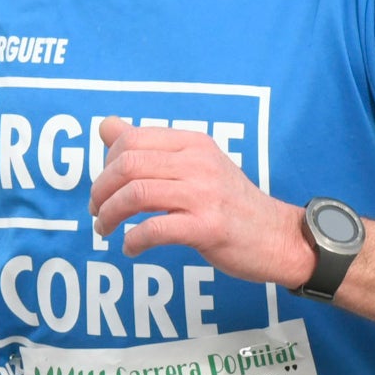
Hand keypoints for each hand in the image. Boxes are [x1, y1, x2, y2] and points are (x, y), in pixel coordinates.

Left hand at [87, 120, 309, 286]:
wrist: (278, 236)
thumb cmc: (231, 203)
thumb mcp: (196, 163)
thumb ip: (152, 146)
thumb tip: (106, 125)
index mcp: (193, 143)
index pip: (131, 139)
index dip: (106, 164)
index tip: (104, 187)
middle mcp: (198, 162)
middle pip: (128, 165)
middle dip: (101, 191)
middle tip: (97, 211)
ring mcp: (204, 194)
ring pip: (136, 195)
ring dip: (110, 215)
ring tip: (105, 230)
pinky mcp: (208, 227)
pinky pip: (155, 229)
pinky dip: (133, 241)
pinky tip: (131, 248)